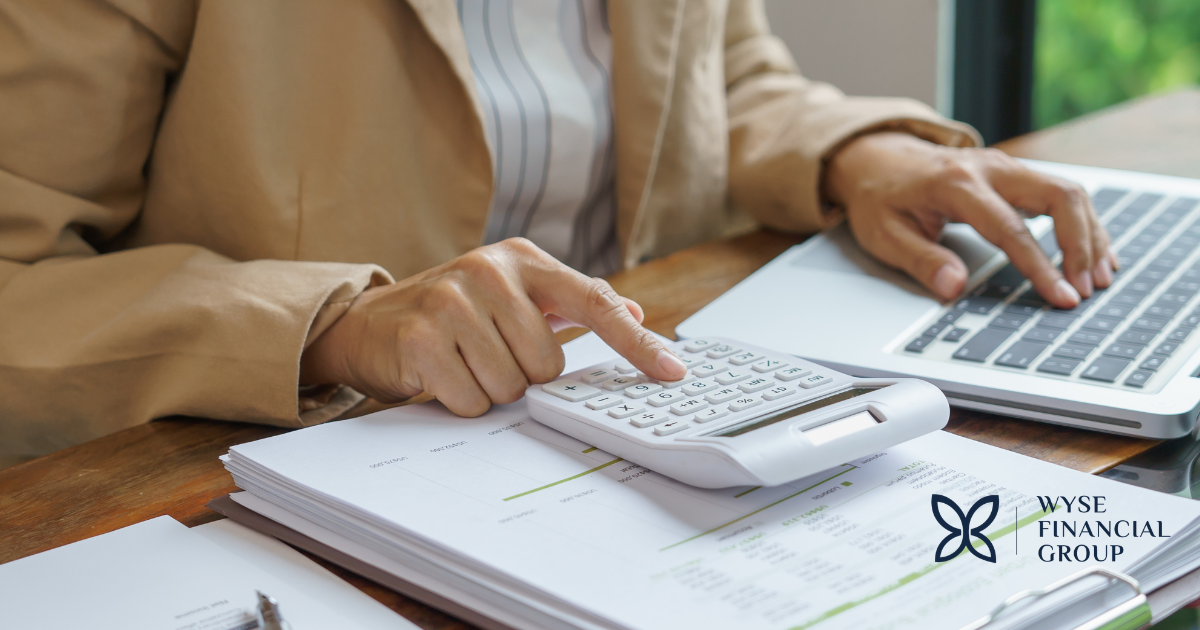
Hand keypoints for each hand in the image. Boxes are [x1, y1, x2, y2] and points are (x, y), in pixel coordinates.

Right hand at [299, 238, 686, 415]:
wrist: (367, 323)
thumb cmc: (451, 313)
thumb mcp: (512, 296)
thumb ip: (572, 304)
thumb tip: (635, 312)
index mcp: (522, 259)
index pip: (594, 301)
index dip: (636, 341)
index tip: (673, 371)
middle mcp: (489, 271)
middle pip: (548, 364)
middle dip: (522, 375)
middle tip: (488, 356)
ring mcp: (453, 301)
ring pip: (511, 386)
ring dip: (488, 389)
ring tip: (461, 363)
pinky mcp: (422, 337)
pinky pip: (472, 400)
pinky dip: (459, 401)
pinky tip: (440, 375)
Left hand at [823, 132, 1116, 307]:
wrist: (876, 158)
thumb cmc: (879, 198)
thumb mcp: (884, 234)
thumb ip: (921, 261)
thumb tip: (954, 288)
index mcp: (955, 184)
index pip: (1010, 229)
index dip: (1040, 267)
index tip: (1061, 297)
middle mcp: (990, 168)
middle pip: (1059, 196)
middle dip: (1080, 245)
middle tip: (1087, 288)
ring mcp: (1006, 167)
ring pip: (1068, 191)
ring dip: (1090, 234)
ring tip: (1099, 277)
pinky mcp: (1015, 174)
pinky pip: (1061, 193)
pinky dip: (1082, 223)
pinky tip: (1093, 253)